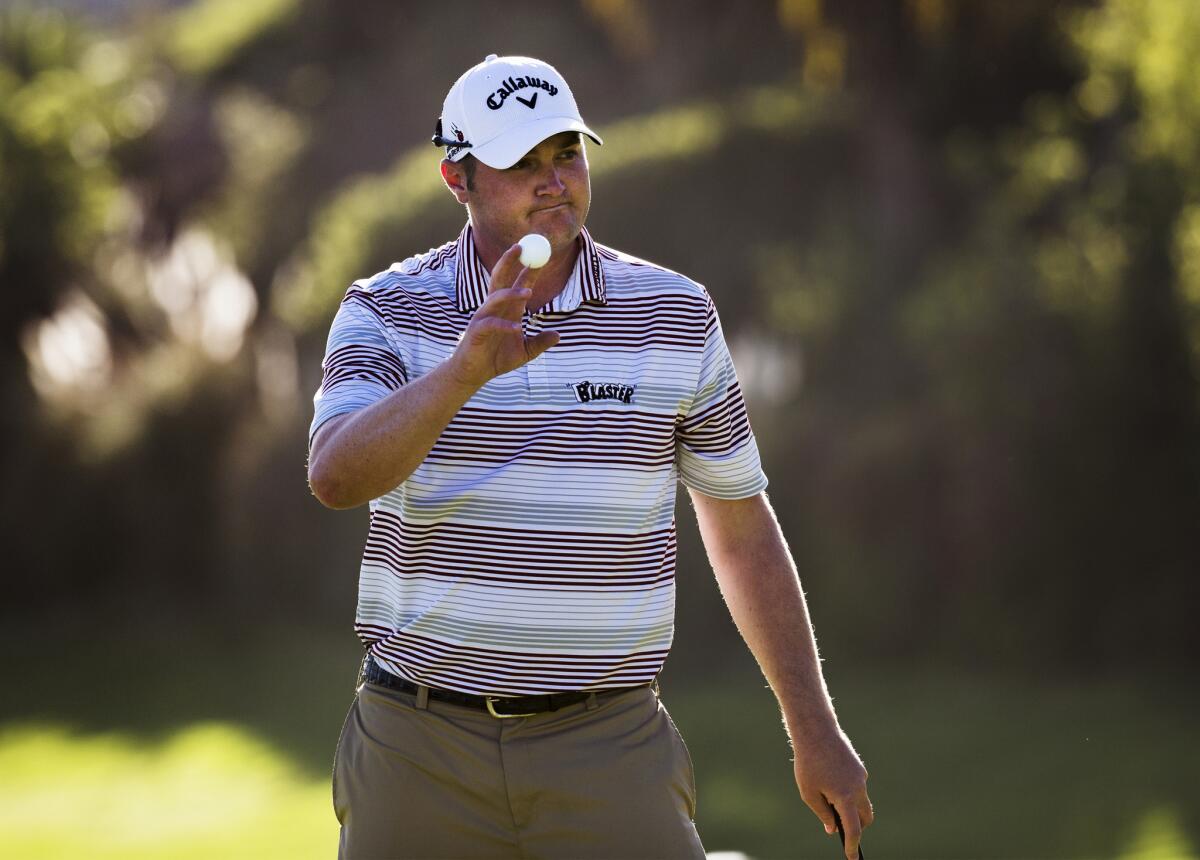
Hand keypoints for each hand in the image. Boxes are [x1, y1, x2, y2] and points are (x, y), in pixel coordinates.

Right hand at [448, 243, 559, 388]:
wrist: (474, 375)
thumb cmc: (496, 360)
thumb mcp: (525, 352)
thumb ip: (540, 342)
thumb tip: (558, 335)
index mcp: (507, 310)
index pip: (518, 284)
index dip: (528, 271)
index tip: (542, 258)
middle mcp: (494, 309)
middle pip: (500, 279)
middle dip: (509, 262)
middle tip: (521, 248)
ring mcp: (484, 318)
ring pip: (496, 299)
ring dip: (511, 294)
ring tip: (528, 293)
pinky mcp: (476, 332)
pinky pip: (490, 324)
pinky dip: (505, 326)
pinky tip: (518, 329)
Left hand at [793, 725, 872, 858]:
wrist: (816, 731)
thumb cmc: (808, 763)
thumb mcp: (809, 793)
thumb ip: (823, 814)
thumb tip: (833, 828)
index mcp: (845, 797)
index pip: (854, 829)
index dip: (853, 845)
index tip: (852, 857)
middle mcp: (858, 788)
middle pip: (865, 817)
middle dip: (857, 827)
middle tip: (840, 829)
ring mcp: (861, 777)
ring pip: (862, 802)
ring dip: (852, 808)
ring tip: (830, 803)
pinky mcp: (858, 768)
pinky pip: (857, 787)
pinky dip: (849, 793)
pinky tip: (831, 783)